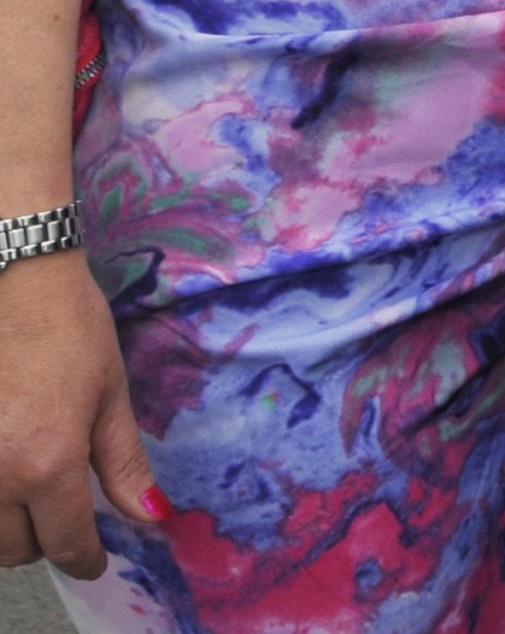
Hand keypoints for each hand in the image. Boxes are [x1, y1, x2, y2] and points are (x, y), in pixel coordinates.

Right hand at [0, 248, 167, 576]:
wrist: (14, 282)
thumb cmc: (70, 329)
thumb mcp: (110, 394)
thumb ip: (124, 464)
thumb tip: (151, 515)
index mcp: (48, 462)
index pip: (66, 541)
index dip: (85, 559)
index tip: (95, 562)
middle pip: (16, 550)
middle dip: (46, 542)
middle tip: (66, 516)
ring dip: (8, 531)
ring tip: (33, 498)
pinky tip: (6, 477)